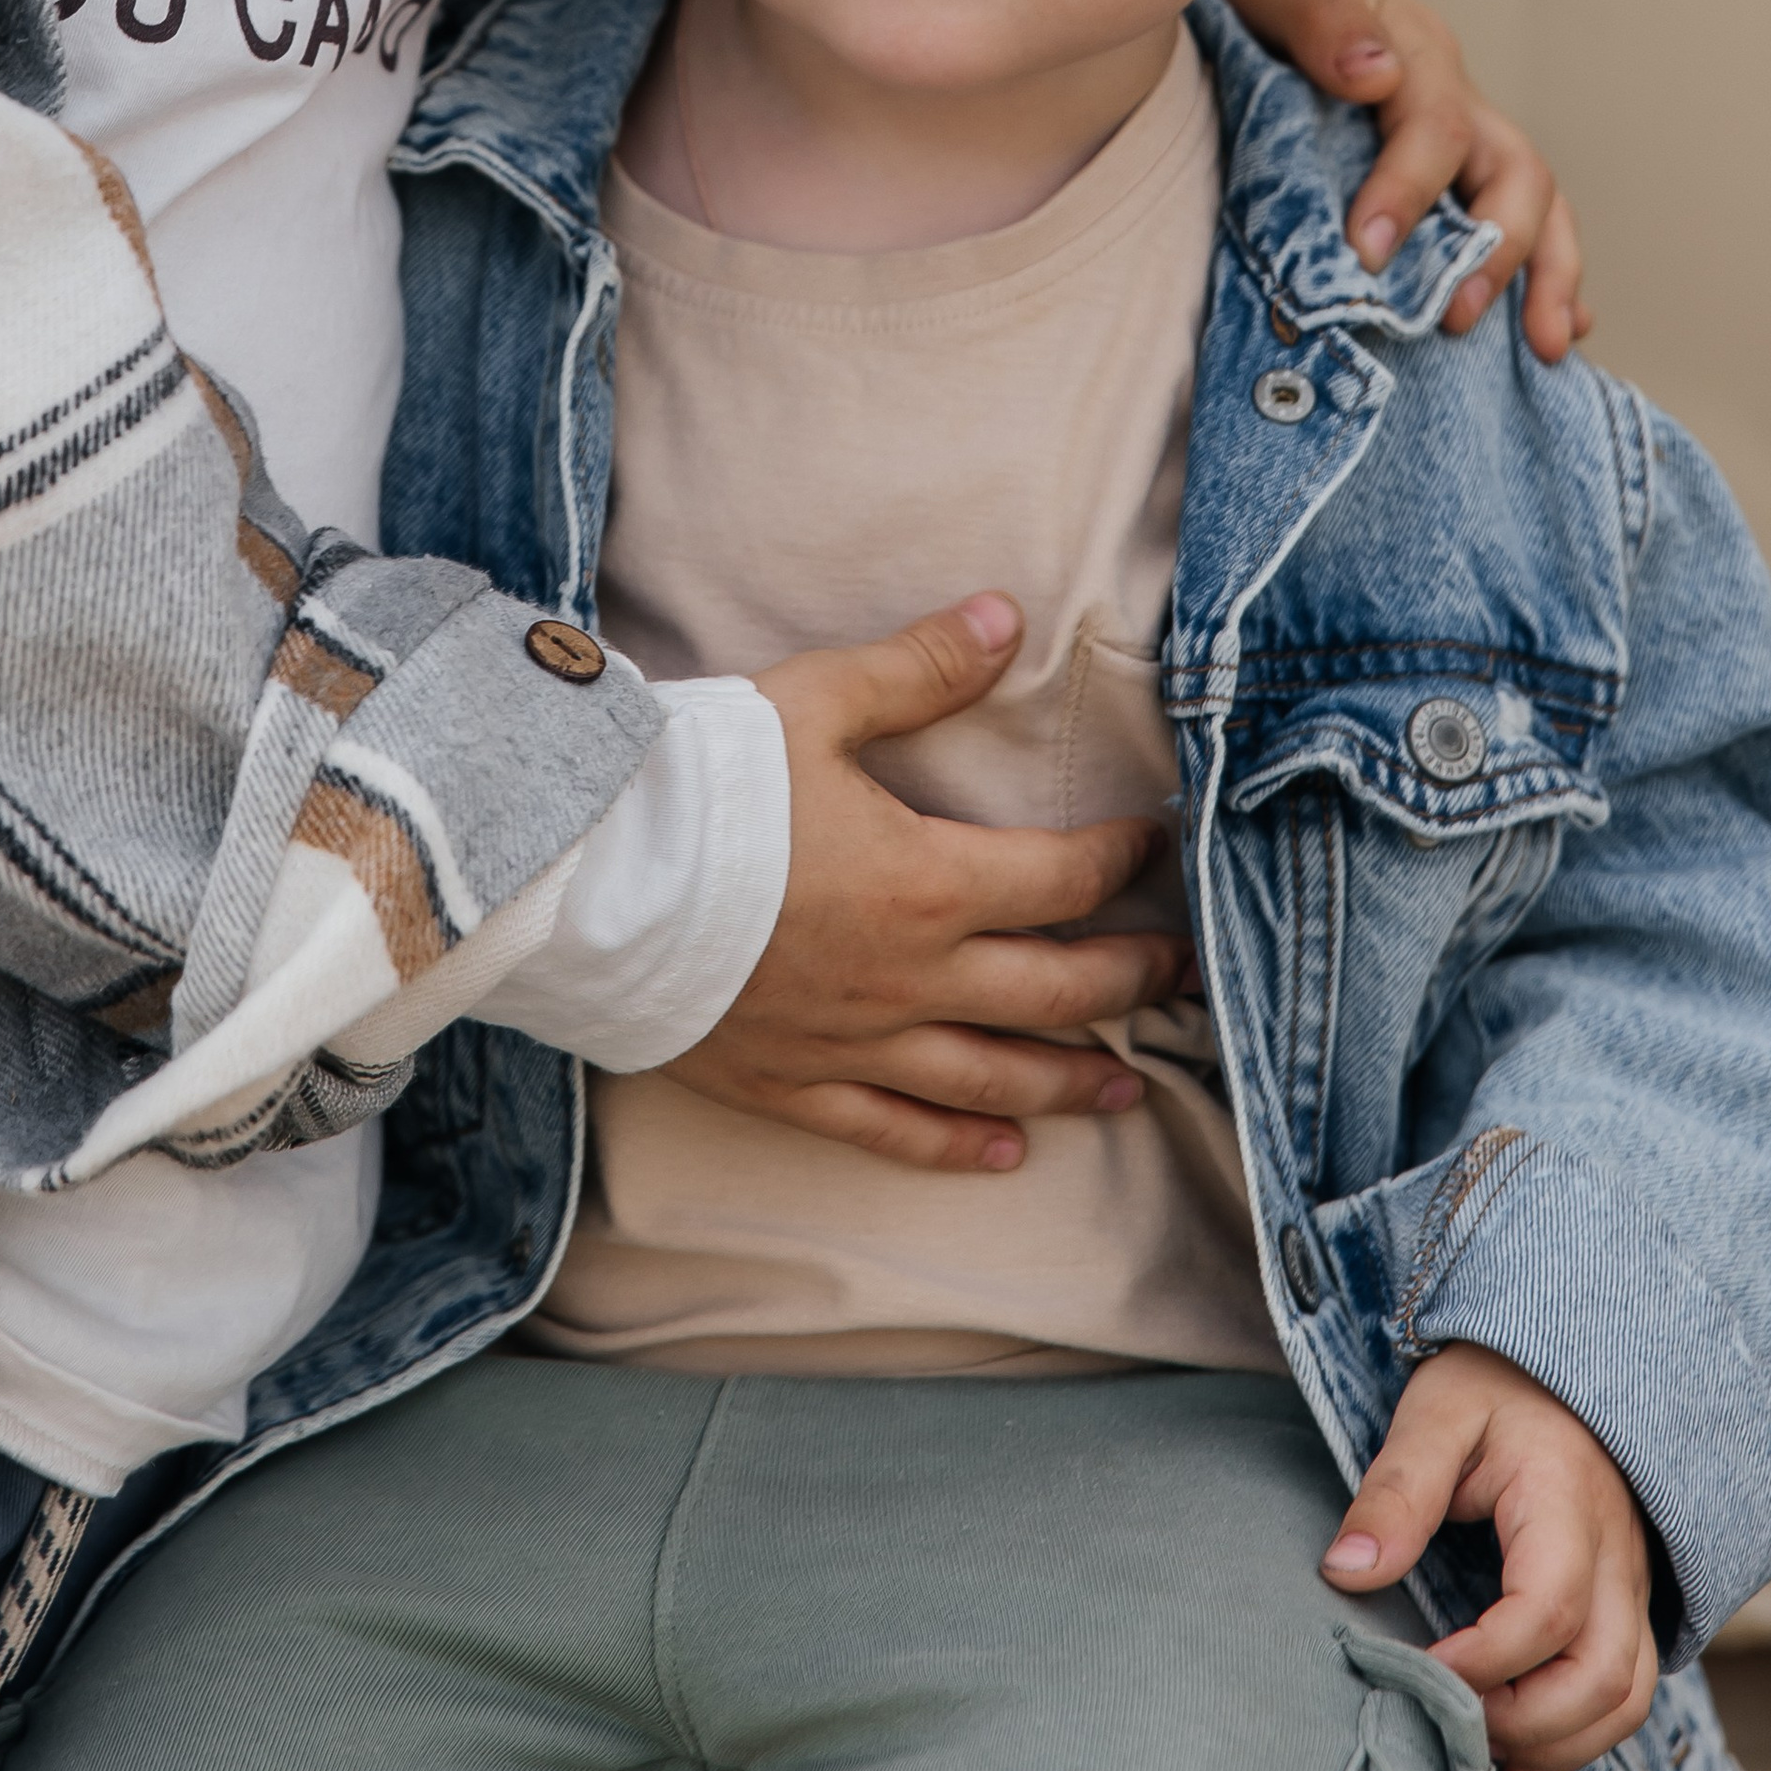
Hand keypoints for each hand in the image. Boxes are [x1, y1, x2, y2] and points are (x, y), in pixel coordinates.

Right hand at [666, 591, 1189, 1173]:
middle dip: (1130, 979)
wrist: (589, 883)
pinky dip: (957, 1146)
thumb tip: (1010, 616)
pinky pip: (894, 1130)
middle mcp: (911, 977)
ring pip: (992, 1076)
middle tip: (1181, 973)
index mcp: (929, 881)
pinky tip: (1003, 1154)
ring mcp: (856, 1041)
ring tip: (1131, 1084)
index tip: (1156, 845)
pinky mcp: (795, 1082)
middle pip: (1054, 989)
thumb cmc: (702, 786)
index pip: (1061, 878)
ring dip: (1070, 1079)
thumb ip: (920, 667)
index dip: (1121, 859)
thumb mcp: (818, 701)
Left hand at [1213, 0, 1590, 361]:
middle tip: (1452, 317)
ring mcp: (1466, 140)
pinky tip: (1550, 333)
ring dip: (1545, 275)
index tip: (1370, 253)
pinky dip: (1544, 278)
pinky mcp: (1456, 178)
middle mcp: (1456, 97)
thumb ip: (1318, 19)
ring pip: (1536, 204)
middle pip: (1516, 170)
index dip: (1408, 191)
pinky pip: (1524, 226)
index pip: (1435, 127)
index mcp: (1415, 52)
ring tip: (1546, 346)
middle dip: (1498, 251)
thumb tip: (1374, 71)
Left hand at [1321, 1345, 1658, 1770]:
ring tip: (1478, 1745)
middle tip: (1448, 1718)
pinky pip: (1626, 1692)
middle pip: (1601, 1676)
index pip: (1546, 1609)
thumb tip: (1344, 1573)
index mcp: (1567, 1499)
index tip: (1419, 1665)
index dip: (1485, 1659)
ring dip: (1556, 1741)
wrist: (1555, 1368)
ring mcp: (1631, 1585)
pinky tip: (1517, 1746)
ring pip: (1624, 1699)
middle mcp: (1617, 1554)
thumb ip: (1395, 1492)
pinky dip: (1579, 1734)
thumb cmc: (1490, 1385)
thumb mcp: (1432, 1414)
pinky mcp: (1626, 1605)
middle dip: (1523, 1720)